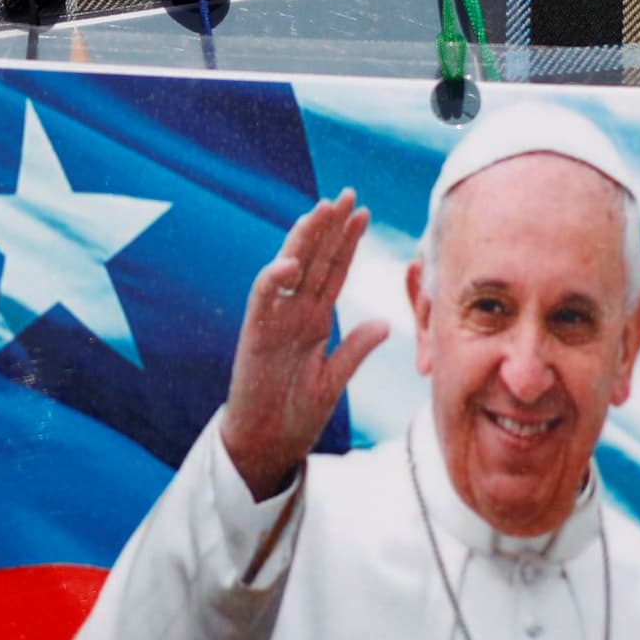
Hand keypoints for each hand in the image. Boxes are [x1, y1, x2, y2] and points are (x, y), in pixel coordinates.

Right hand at [218, 192, 389, 501]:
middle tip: (346, 195)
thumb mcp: (334, 379)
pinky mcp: (255, 338)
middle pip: (313, 261)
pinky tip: (289, 261)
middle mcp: (293, 314)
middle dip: (328, 228)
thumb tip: (384, 323)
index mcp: (313, 320)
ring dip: (302, 240)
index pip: (333, 272)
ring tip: (320, 211)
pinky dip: (272, 280)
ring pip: (288, 270)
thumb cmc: (294, 413)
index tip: (364, 213)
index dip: (347, 243)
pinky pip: (262, 302)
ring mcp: (273, 322)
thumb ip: (355, 349)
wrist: (266, 444)